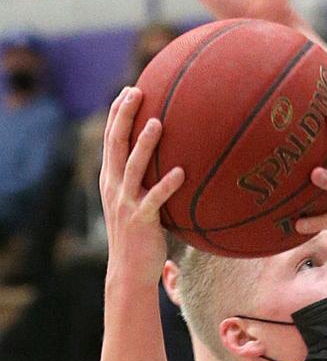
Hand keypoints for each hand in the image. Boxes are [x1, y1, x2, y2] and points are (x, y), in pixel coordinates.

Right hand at [99, 88, 184, 285]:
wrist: (129, 270)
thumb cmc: (139, 235)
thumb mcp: (136, 202)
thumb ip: (145, 181)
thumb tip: (170, 159)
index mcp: (111, 180)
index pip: (110, 140)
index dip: (117, 114)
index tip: (129, 90)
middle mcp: (114, 187)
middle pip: (116, 144)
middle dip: (124, 116)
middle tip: (136, 92)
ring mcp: (126, 203)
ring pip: (134, 167)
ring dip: (145, 144)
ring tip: (158, 123)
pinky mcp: (141, 220)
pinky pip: (155, 199)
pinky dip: (167, 185)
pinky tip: (181, 173)